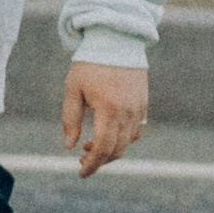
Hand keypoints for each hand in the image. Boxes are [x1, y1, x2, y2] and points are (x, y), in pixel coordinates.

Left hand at [61, 62, 147, 177]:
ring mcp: (139, 109)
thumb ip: (70, 120)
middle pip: (116, 150)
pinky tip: (109, 134)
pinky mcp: (144, 104)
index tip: (81, 172)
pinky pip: (137, 131)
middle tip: (82, 159)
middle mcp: (127, 113)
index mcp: (108, 110)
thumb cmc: (90, 63)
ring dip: (111, 151)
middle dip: (99, 161)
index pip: (102, 148)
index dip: (91, 165)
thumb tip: (69, 147)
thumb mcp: (73, 89)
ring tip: (91, 145)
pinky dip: (124, 139)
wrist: (116, 40)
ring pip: (128, 143)